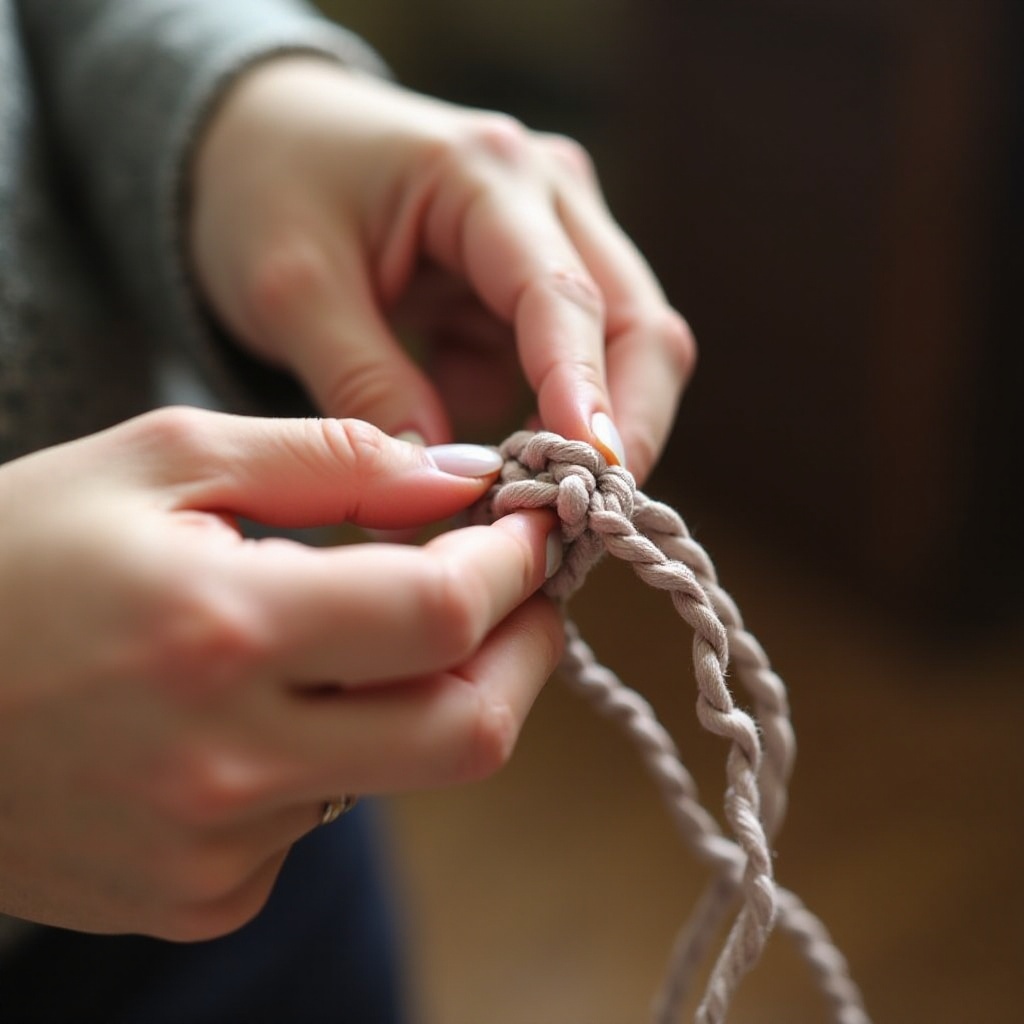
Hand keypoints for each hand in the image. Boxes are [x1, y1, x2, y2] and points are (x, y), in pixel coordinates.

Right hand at [0, 408, 560, 938]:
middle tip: (528, 595)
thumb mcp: (164, 459)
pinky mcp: (200, 897)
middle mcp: (227, 760)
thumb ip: (329, 458)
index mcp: (220, 628)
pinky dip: (338, 754)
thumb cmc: (13, 553)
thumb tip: (458, 479)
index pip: (441, 612)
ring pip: (400, 770)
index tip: (537, 531)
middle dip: (525, 654)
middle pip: (468, 730)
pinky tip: (270, 709)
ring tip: (372, 632)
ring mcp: (215, 847)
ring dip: (421, 693)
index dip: (515, 567)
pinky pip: (326, 819)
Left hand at [189, 58, 695, 479]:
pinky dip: (523, 418)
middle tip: (580, 521)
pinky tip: (448, 410)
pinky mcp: (540, 285)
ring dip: (569, 434)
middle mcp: (548, 196)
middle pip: (635, 326)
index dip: (584, 394)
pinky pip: (559, 372)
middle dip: (619, 429)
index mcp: (484, 173)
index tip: (594, 478)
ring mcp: (555, 238)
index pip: (561, 296)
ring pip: (616, 357)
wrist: (262, 144)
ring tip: (496, 489)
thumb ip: (365, 387)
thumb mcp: (291, 290)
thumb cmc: (265, 191)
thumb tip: (440, 489)